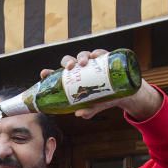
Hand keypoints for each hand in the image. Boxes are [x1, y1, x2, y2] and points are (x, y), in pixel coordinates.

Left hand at [41, 50, 161, 119]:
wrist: (124, 94)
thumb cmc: (104, 99)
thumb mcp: (96, 106)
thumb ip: (88, 110)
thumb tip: (80, 114)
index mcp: (74, 79)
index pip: (58, 74)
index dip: (49, 73)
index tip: (43, 74)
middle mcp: (81, 69)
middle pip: (69, 61)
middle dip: (67, 62)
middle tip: (70, 68)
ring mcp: (93, 63)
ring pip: (83, 55)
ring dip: (81, 57)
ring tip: (84, 63)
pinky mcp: (105, 59)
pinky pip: (99, 53)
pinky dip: (97, 53)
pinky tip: (96, 55)